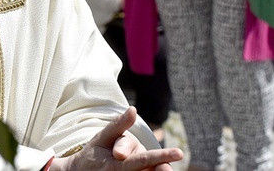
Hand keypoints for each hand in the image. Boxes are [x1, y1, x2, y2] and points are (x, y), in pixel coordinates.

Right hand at [50, 107, 182, 169]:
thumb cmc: (94, 153)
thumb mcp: (102, 137)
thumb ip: (118, 125)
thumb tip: (134, 109)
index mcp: (117, 165)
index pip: (142, 159)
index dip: (161, 156)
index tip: (179, 153)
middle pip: (149, 168)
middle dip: (161, 164)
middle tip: (174, 155)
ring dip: (154, 166)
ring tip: (150, 161)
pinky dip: (149, 168)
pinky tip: (154, 164)